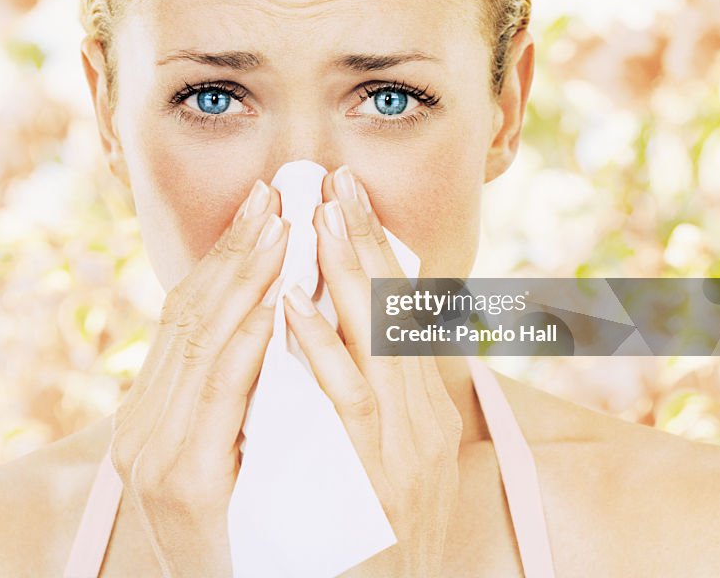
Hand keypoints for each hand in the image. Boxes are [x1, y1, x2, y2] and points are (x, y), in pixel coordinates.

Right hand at [109, 179, 289, 577]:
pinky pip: (221, 394)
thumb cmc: (232, 534)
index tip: (260, 212)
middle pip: (189, 317)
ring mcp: (157, 454)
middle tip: (273, 199)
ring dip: (246, 281)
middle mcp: (142, 428)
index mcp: (148, 416)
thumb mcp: (215, 458)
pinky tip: (276, 303)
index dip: (221, 260)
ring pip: (203, 344)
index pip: (183, 319)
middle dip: (235, 254)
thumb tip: (263, 328)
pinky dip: (248, 342)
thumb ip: (224, 400)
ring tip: (282, 231)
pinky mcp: (187, 482)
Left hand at [282, 165, 462, 577]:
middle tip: (335, 182)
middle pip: (395, 313)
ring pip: (376, 342)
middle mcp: (425, 419)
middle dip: (364, 241)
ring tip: (320, 218)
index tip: (346, 198)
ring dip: (346, 275)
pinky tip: (294, 307)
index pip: (400, 313)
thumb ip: (369, 398)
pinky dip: (323, 349)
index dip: (374, 250)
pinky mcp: (378, 479)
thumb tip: (332, 334)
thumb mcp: (388, 458)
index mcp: (425, 409)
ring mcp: (405, 448)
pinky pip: (346, 401)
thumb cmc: (376, 537)